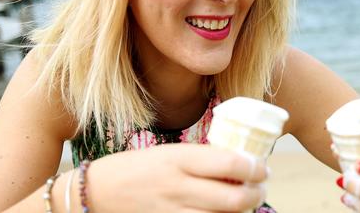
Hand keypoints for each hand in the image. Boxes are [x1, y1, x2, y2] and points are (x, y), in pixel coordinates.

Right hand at [87, 143, 267, 212]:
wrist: (96, 192)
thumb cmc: (137, 168)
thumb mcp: (168, 153)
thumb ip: (200, 159)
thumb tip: (239, 163)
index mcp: (179, 159)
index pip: (230, 163)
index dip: (255, 167)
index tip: (263, 167)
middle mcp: (177, 186)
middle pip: (233, 198)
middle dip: (257, 194)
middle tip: (262, 187)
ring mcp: (172, 212)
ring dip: (243, 212)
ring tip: (247, 202)